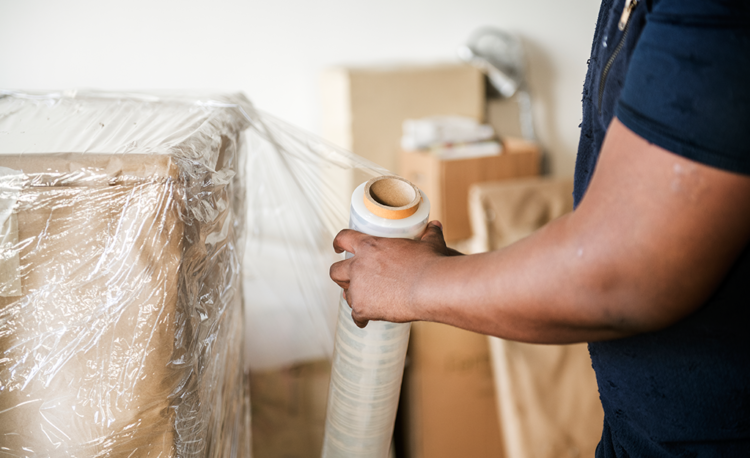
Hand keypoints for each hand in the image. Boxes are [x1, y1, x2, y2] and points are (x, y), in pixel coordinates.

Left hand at [329, 220, 461, 327]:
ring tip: (366, 301)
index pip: (343, 238)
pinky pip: (356, 316)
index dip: (338, 243)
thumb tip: (435, 225)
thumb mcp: (430, 244)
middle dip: (340, 276)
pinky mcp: (362, 308)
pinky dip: (361, 318)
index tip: (338, 247)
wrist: (431, 287)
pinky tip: (366, 320)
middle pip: (335, 271)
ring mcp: (358, 288)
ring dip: (354, 297)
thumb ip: (429, 234)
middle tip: (350, 280)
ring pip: (347, 295)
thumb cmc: (431, 264)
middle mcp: (358, 266)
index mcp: (369, 246)